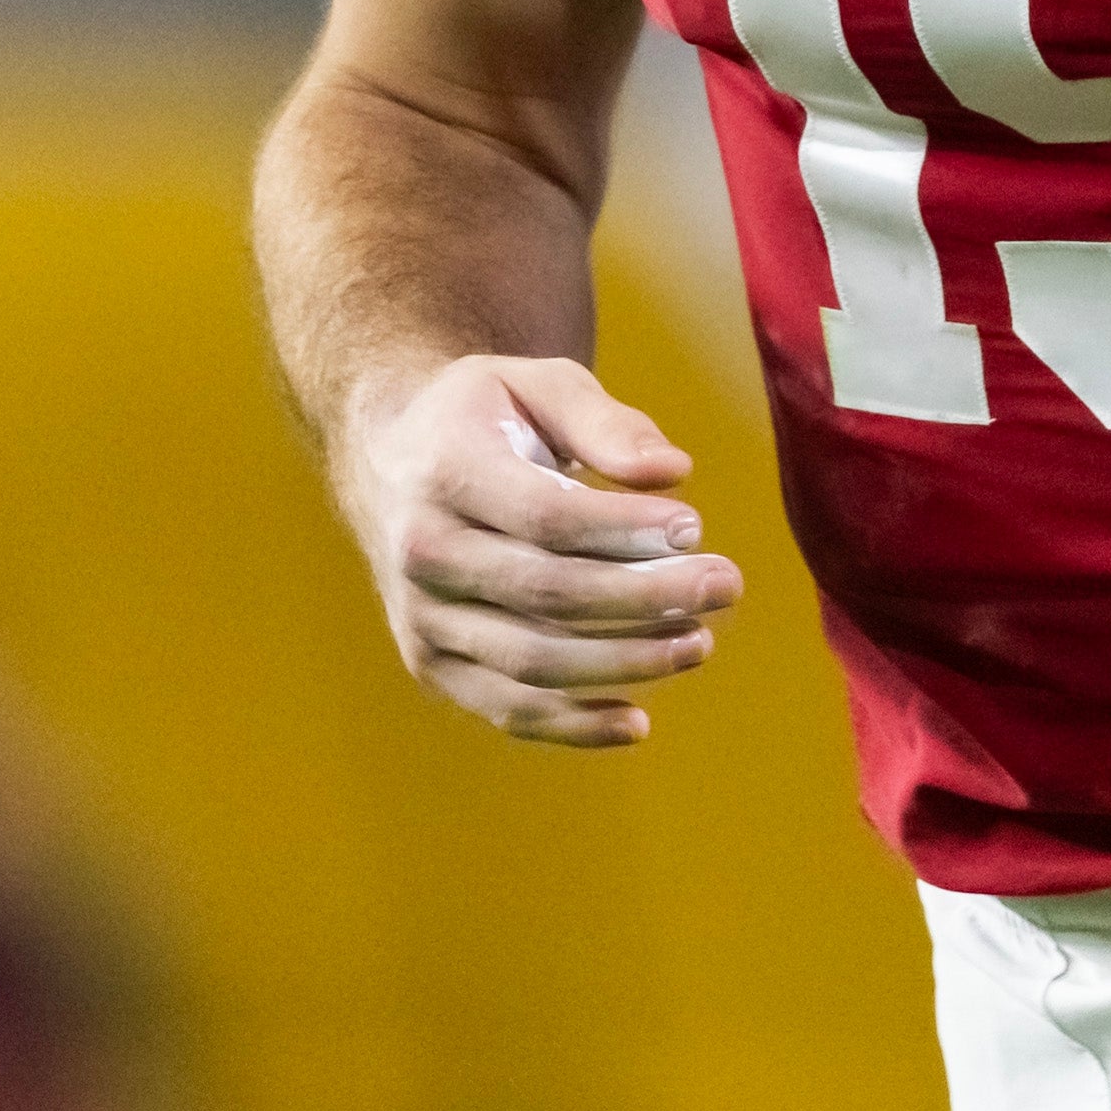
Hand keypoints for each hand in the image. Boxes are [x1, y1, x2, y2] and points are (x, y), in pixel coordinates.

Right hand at [327, 353, 745, 746]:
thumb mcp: (538, 385)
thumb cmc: (484, 415)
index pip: (547, 518)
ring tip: (699, 643)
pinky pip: (504, 708)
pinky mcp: (430, 663)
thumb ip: (605, 421)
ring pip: (531, 661)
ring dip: (624, 663)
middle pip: (548, 593)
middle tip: (725, 585)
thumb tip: (672, 470)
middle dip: (647, 597)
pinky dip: (571, 726)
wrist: (384, 457)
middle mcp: (423, 552)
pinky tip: (636, 722)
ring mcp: (422, 617)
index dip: (626, 530)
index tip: (695, 528)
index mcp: (447, 474)